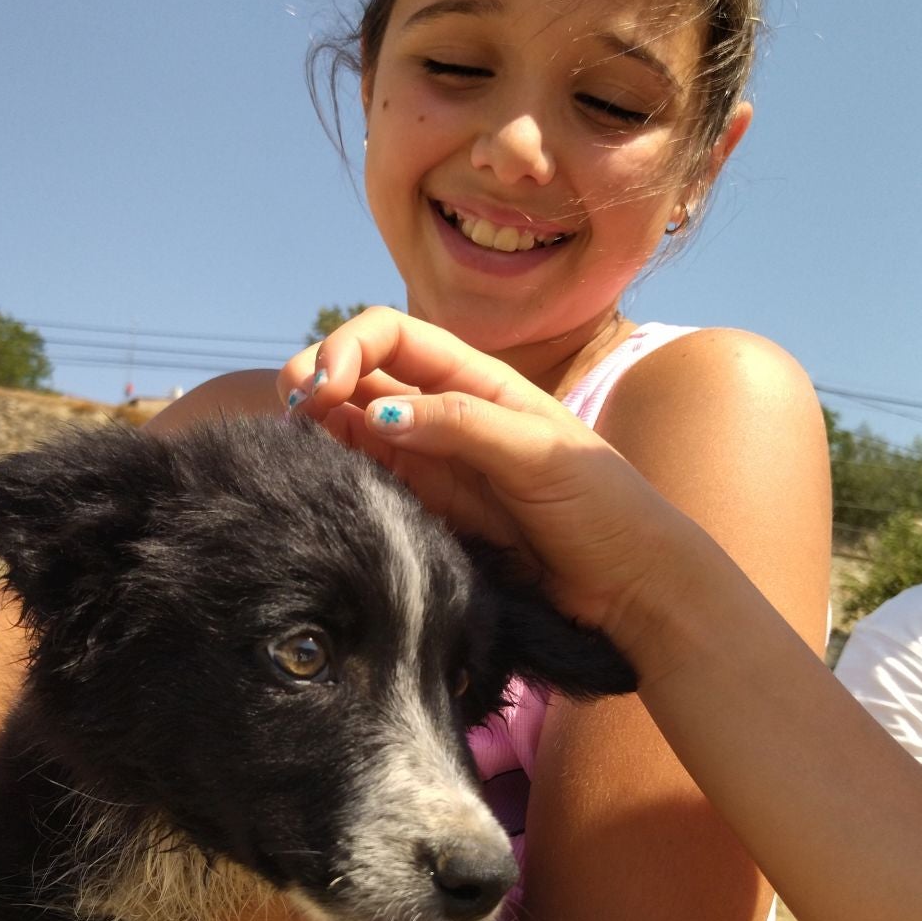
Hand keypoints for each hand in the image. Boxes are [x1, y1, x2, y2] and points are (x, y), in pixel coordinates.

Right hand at [278, 310, 704, 672]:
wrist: (629, 585)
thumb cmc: (603, 508)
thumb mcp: (539, 454)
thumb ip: (462, 426)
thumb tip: (378, 411)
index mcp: (476, 379)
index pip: (392, 335)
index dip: (349, 346)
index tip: (327, 386)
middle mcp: (443, 411)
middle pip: (361, 374)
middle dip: (317, 377)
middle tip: (293, 410)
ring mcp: (429, 461)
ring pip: (352, 424)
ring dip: (316, 424)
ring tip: (293, 441)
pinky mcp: (423, 509)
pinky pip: (366, 478)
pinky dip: (334, 469)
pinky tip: (318, 475)